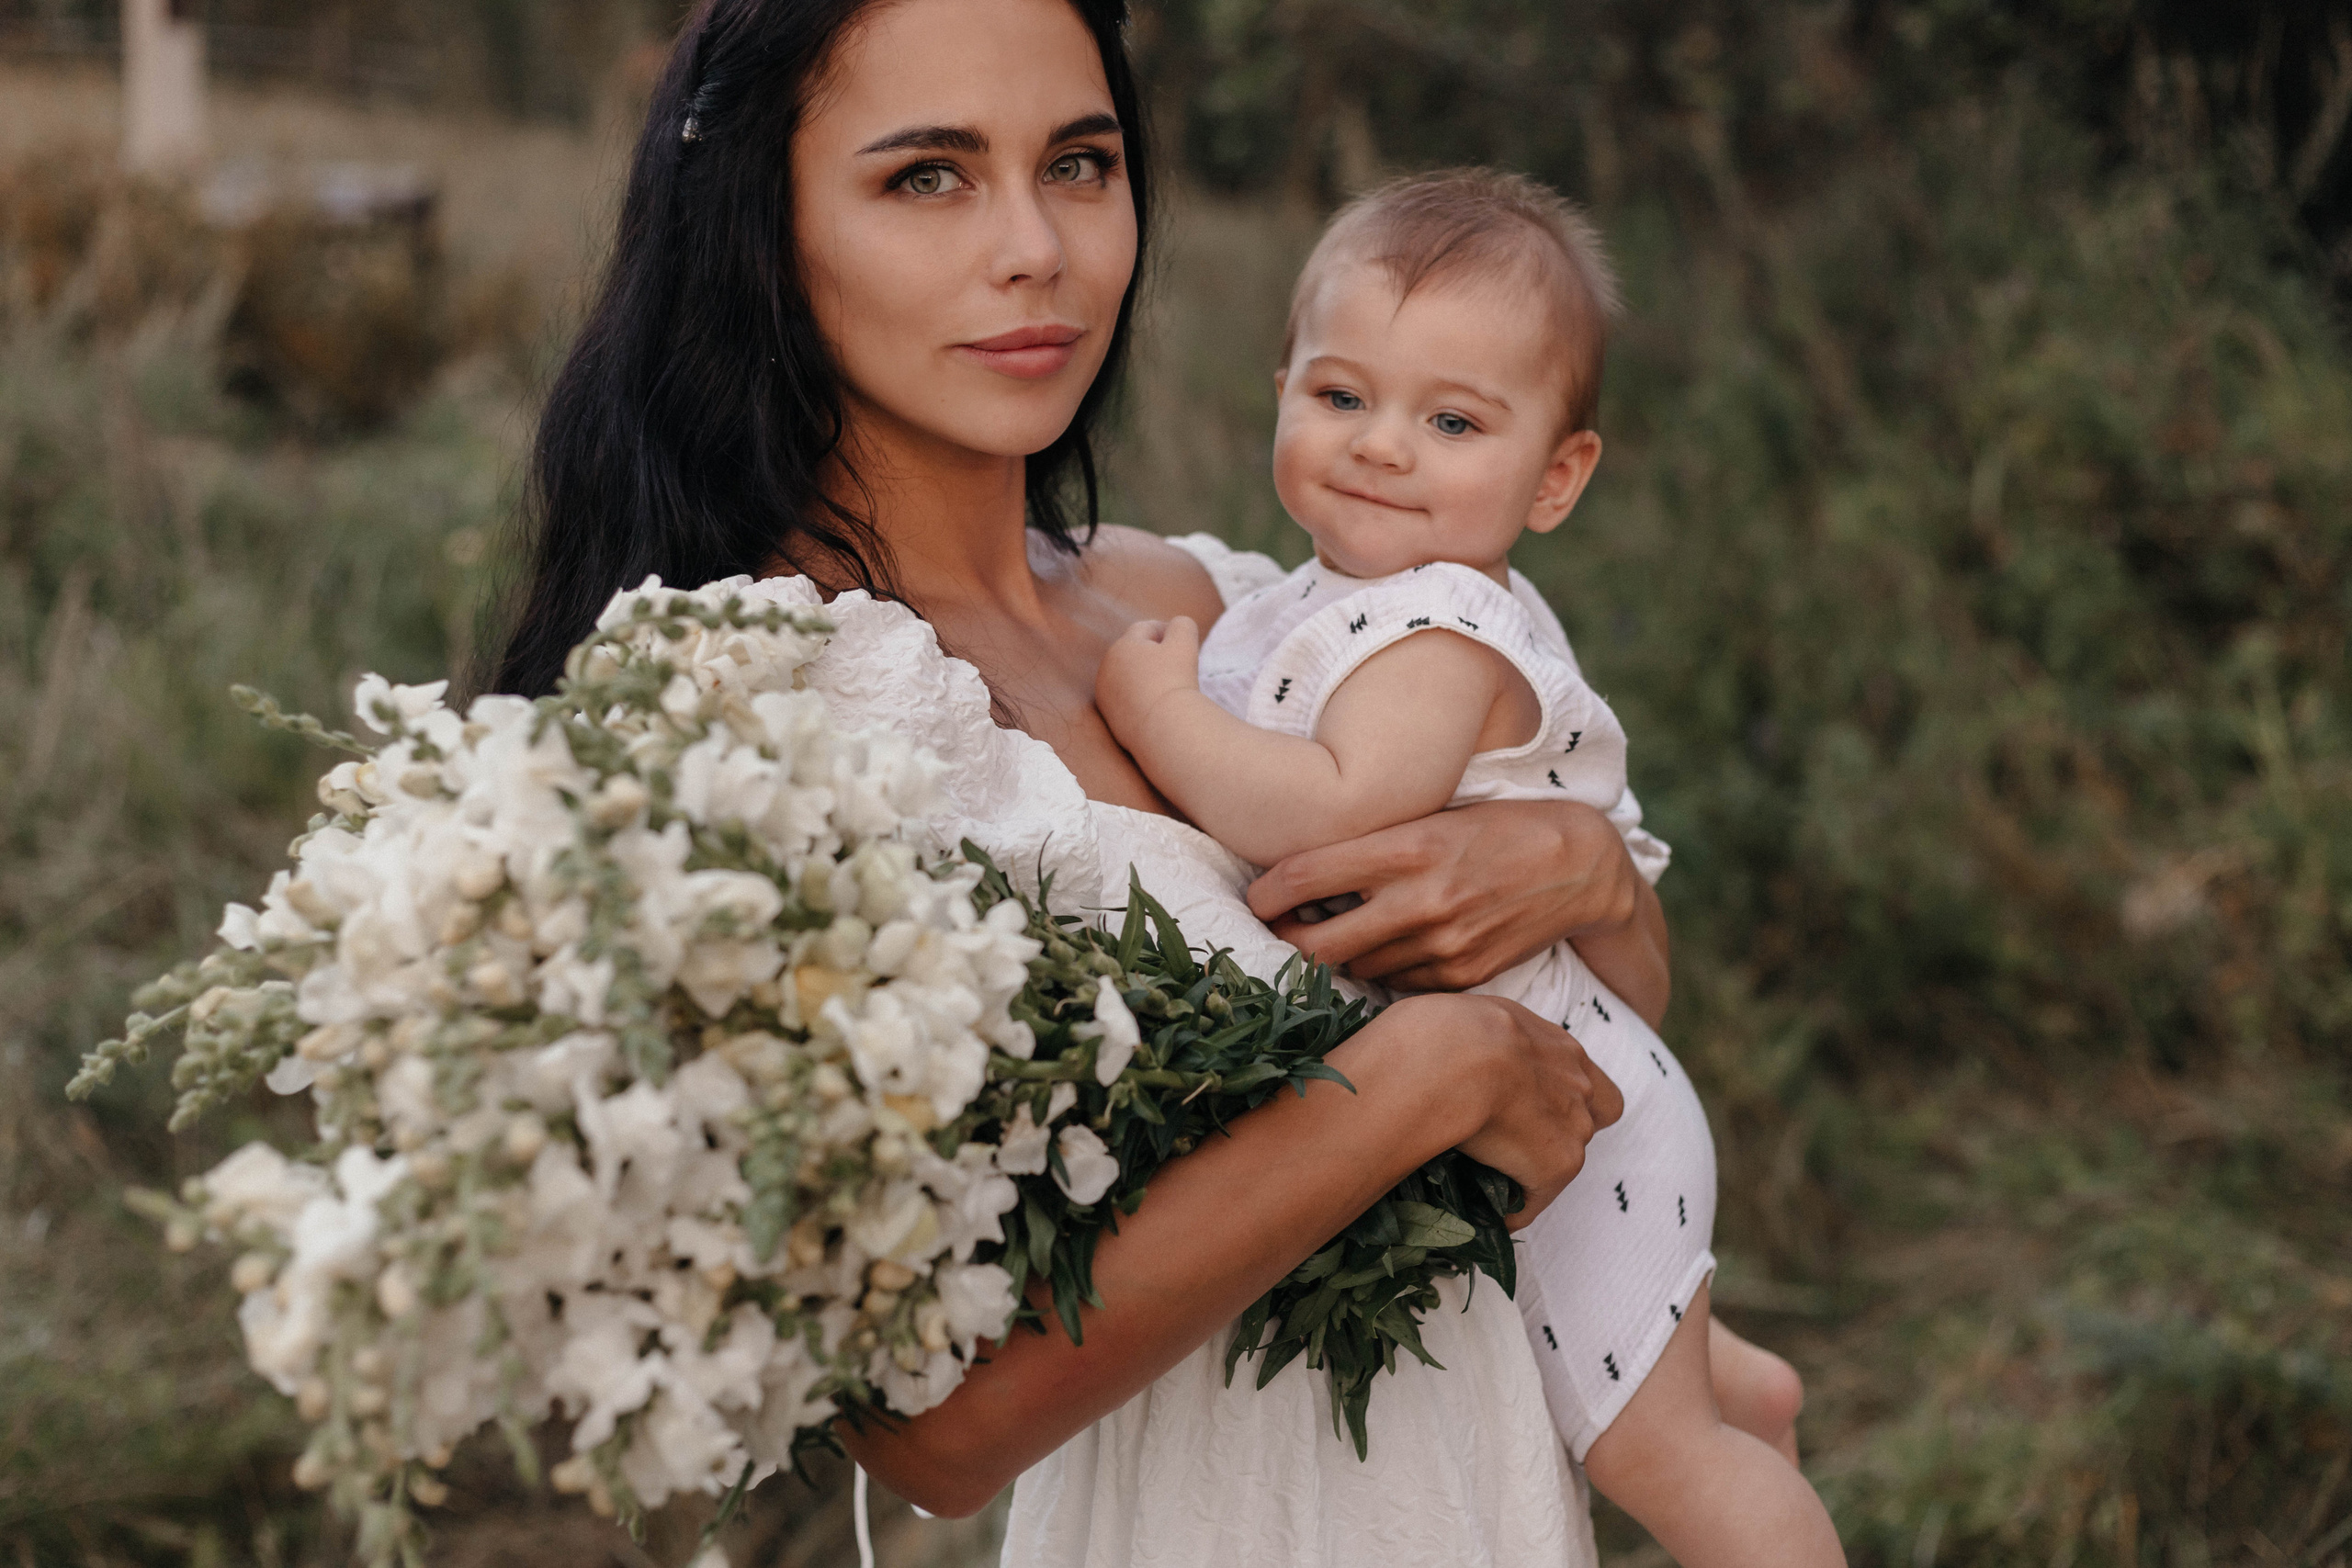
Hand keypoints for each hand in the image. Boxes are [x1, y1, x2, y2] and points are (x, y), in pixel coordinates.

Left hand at [1095, 615, 1202, 741]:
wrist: (1162, 727)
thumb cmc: (1174, 680)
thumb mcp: (1184, 644)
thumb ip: (1182, 625)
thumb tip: (1177, 626)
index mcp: (1122, 646)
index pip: (1144, 629)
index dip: (1165, 630)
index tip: (1182, 640)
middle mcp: (1107, 668)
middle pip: (1133, 653)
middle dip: (1152, 653)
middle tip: (1176, 662)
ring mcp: (1105, 695)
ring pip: (1128, 677)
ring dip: (1144, 676)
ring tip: (1167, 685)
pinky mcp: (1109, 718)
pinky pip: (1127, 700)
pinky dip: (1139, 697)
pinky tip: (1156, 704)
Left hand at [1248, 799, 1648, 990]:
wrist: (1580, 867)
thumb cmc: (1496, 828)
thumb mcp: (1433, 815)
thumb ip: (1374, 843)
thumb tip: (1303, 871)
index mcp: (1407, 847)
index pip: (1304, 876)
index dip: (1265, 893)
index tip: (1255, 897)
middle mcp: (1420, 900)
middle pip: (1317, 944)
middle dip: (1285, 943)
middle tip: (1274, 933)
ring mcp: (1442, 946)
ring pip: (1353, 970)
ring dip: (1333, 960)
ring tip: (1326, 940)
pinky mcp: (1462, 977)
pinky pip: (1396, 985)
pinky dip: (1381, 972)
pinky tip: (1383, 952)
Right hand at [1392, 992, 1624, 1228]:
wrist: (1454, 1060)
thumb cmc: (1443, 1029)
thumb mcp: (1466, 1016)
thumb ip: (1480, 1036)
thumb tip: (1450, 1049)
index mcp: (1556, 1045)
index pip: (1585, 1079)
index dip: (1564, 1097)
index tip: (1530, 1106)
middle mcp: (1578, 1083)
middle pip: (1584, 1120)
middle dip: (1552, 1135)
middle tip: (1509, 1145)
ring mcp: (1574, 1126)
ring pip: (1560, 1160)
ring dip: (1530, 1171)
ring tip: (1486, 1182)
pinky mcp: (1559, 1165)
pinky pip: (1534, 1199)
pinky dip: (1514, 1209)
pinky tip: (1483, 1213)